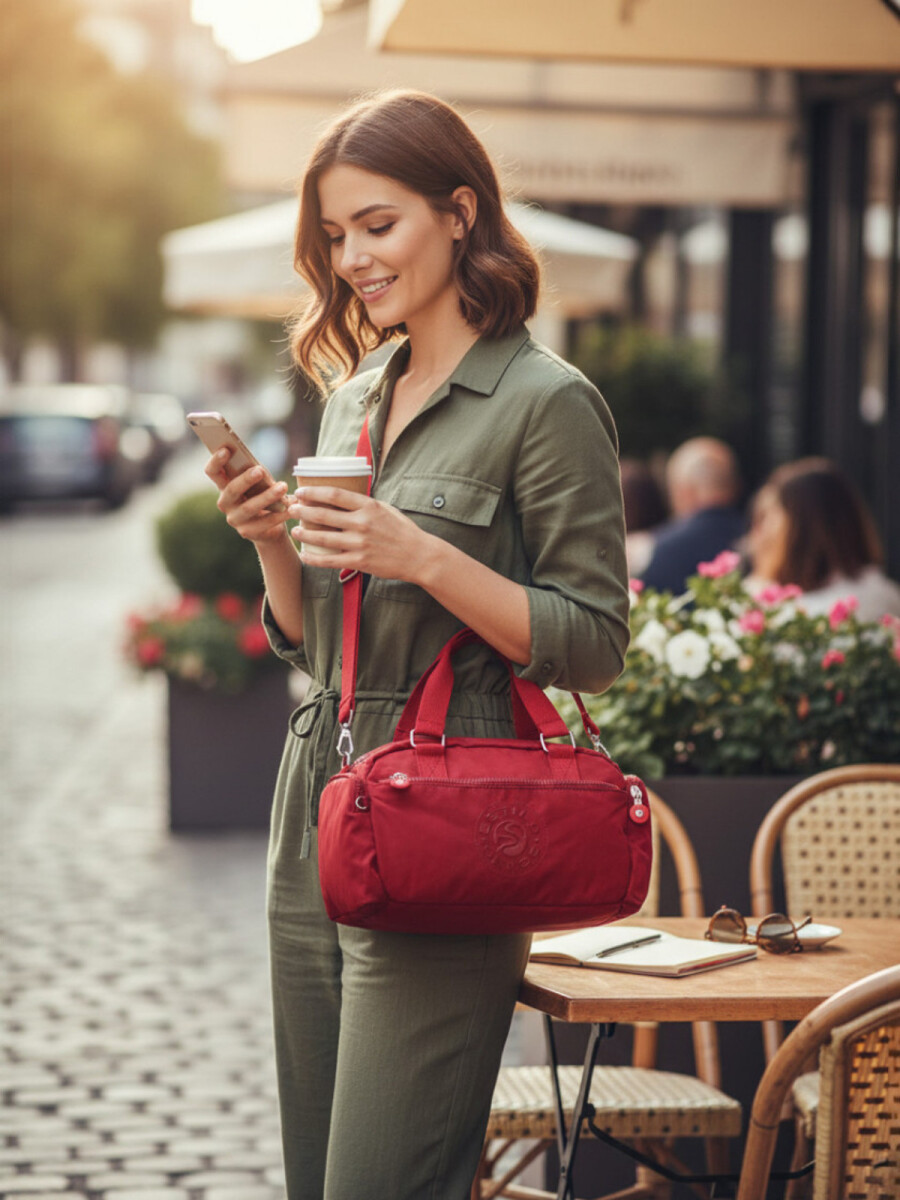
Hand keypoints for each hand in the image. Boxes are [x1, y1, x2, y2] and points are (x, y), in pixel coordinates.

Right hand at [205, 448, 289, 545]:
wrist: (270, 528)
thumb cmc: (264, 497)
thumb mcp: (260, 483)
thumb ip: (257, 474)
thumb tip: (259, 469)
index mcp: (224, 486)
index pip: (213, 472)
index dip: (216, 461)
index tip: (225, 449)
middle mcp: (225, 503)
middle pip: (231, 489)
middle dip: (246, 479)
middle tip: (260, 470)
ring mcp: (234, 519)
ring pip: (249, 507)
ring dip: (267, 496)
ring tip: (283, 487)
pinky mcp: (247, 532)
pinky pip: (264, 522)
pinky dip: (280, 514)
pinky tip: (291, 506)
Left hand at [288, 486, 434, 581]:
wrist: (418, 555)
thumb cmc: (401, 530)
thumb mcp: (385, 509)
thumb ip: (363, 504)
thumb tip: (340, 497)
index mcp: (368, 506)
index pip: (334, 495)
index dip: (314, 492)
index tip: (301, 492)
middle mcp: (362, 523)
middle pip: (324, 515)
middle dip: (303, 511)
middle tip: (291, 509)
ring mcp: (360, 544)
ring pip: (323, 537)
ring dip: (305, 533)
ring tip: (295, 530)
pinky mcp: (360, 562)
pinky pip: (330, 560)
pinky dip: (314, 558)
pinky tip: (305, 554)